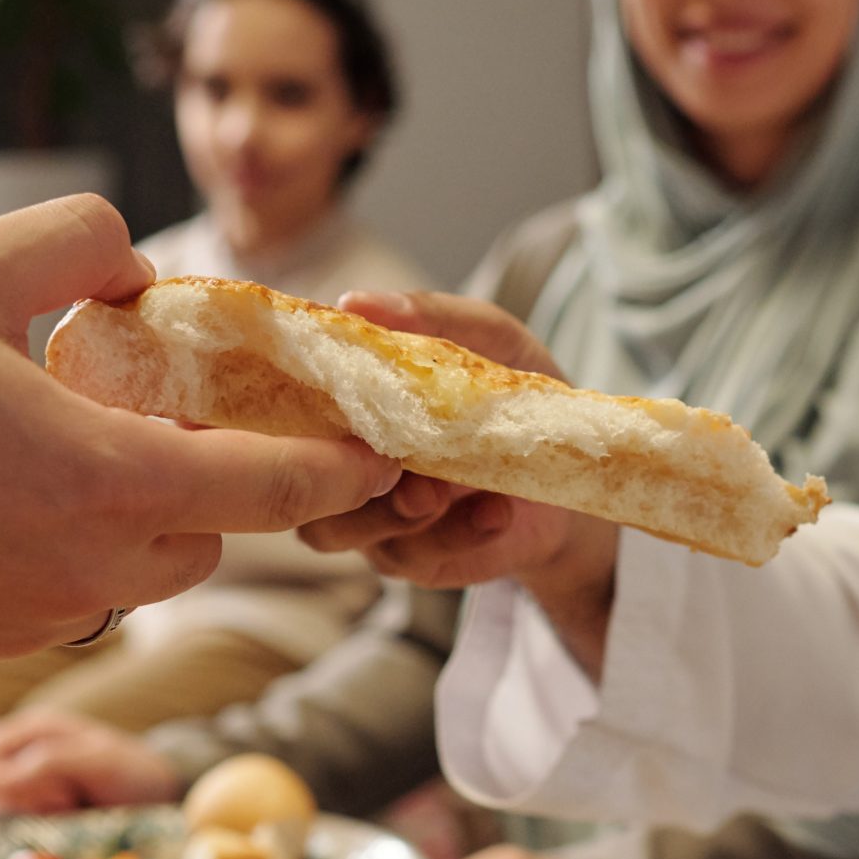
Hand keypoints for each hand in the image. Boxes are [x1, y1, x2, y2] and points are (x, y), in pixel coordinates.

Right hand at [0, 195, 400, 671]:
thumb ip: (82, 244)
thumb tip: (140, 269)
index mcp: (112, 484)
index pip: (273, 491)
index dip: (338, 471)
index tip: (378, 456)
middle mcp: (87, 573)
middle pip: (200, 539)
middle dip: (199, 487)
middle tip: (152, 422)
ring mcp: (25, 625)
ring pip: (121, 578)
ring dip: (113, 524)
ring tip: (41, 454)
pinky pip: (41, 606)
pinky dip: (35, 560)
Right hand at [0, 706, 183, 813]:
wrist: (162, 796)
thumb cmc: (132, 769)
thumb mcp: (97, 759)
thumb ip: (49, 762)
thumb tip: (2, 781)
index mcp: (35, 730)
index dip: (1, 776)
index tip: (47, 788)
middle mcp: (26, 756)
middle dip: (20, 800)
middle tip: (63, 802)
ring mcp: (32, 786)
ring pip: (1, 810)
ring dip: (32, 817)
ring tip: (72, 811)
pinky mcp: (40, 814)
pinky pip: (18, 827)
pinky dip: (39, 830)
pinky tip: (69, 825)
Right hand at [296, 291, 622, 669]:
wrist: (574, 469)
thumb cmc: (514, 392)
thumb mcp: (488, 339)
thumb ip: (430, 317)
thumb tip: (355, 301)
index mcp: (344, 403)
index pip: (284, 403)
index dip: (290, 397)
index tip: (333, 386)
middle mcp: (339, 460)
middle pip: (293, 477)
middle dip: (334, 469)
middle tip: (387, 456)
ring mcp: (369, 516)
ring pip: (338, 529)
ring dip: (390, 509)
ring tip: (442, 490)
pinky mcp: (413, 557)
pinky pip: (414, 554)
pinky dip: (455, 533)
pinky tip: (495, 512)